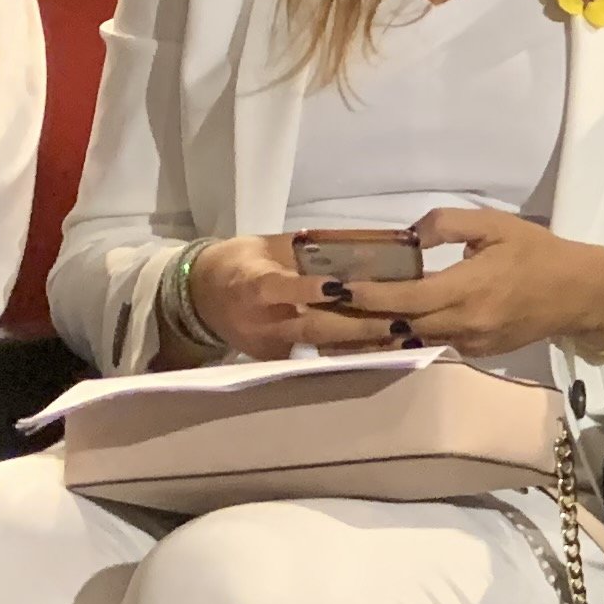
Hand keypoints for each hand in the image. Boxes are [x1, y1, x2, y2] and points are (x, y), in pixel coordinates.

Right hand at [183, 234, 397, 358]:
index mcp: (252, 283)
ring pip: (320, 345)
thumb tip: (363, 243)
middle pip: (311, 325)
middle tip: (400, 321)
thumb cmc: (241, 263)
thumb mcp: (267, 246)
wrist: (198, 298)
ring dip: (363, 343)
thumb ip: (307, 249)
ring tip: (405, 338)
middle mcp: (261, 319)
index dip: (308, 289)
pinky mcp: (278, 360)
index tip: (343, 287)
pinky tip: (387, 349)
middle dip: (357, 325)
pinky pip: (318, 357)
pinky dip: (352, 352)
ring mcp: (270, 345)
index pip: (279, 287)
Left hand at [333, 214, 603, 359]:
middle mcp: (461, 323)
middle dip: (346, 327)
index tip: (327, 288)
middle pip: (393, 329)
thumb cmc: (536, 252)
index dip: (363, 295)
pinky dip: (389, 347)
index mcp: (466, 289)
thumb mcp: (494, 224)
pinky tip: (359, 343)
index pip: (402, 298)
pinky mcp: (471, 352)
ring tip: (315, 338)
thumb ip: (447, 224)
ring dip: (360, 343)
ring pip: (403, 346)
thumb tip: (409, 235)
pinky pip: (422, 350)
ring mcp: (466, 343)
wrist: (577, 295)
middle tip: (301, 320)